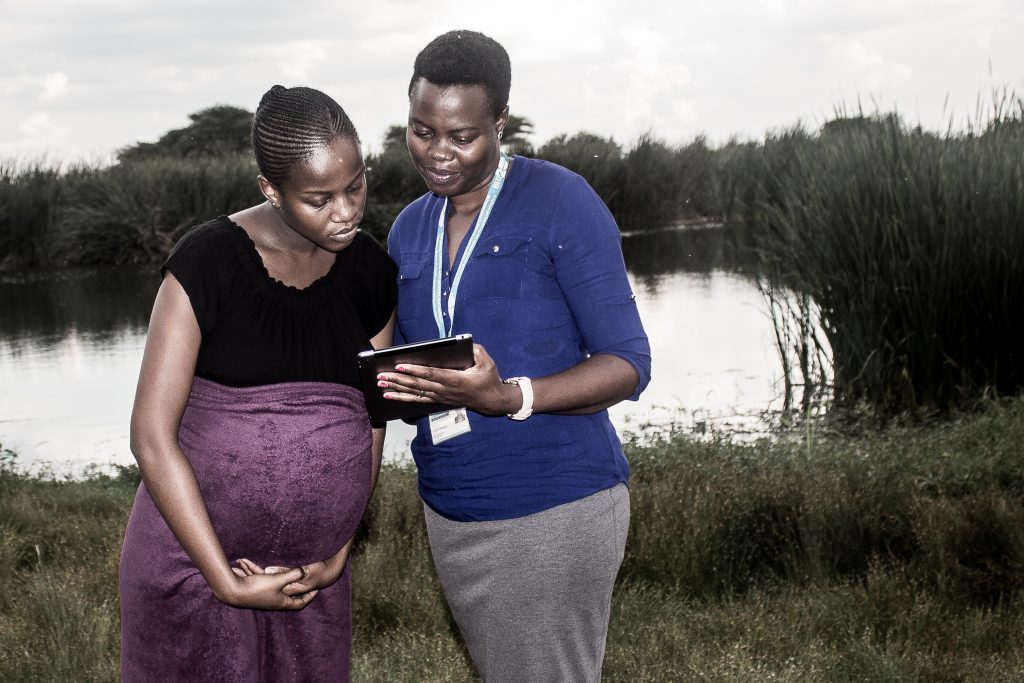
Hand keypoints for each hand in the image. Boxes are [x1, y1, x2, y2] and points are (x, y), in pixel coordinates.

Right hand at [235, 553, 347, 597]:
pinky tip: (269, 572)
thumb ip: (292, 575)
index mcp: (282, 602)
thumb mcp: (277, 580)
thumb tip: (306, 571)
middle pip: (290, 598)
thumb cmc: (257, 588)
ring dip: (283, 581)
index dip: (309, 597)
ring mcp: (265, 598)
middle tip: (307, 584)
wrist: (233, 591)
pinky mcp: (257, 592)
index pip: (300, 603)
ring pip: (278, 590)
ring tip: (291, 576)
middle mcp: (274, 602)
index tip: (317, 590)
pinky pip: (267, 584)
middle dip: (299, 590)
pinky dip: (270, 578)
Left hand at [376, 343, 516, 415]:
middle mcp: (445, 390)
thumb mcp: (486, 362)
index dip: (415, 370)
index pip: (431, 374)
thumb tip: (464, 343)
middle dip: (398, 379)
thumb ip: (476, 351)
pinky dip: (402, 398)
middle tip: (381, 375)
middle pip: (418, 384)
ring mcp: (440, 397)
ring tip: (381, 384)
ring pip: (415, 393)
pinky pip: (417, 400)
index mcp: (455, 380)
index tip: (400, 365)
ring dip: (396, 389)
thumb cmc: (488, 378)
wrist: (491, 400)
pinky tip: (390, 395)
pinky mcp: (437, 400)